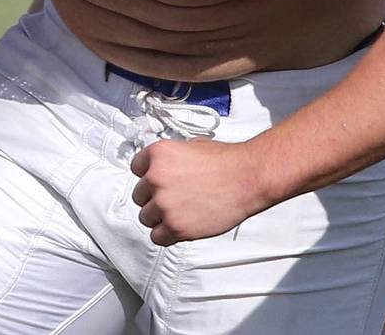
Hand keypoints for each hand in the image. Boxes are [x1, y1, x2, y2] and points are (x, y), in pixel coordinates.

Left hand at [130, 137, 269, 245]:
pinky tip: (181, 225)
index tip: (157, 181)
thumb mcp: (193, 146)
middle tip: (174, 197)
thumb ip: (171, 159)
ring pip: (146, 218)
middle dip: (154, 197)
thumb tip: (163, 168)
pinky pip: (157, 237)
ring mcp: (164, 204)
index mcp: (159, 154)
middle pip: (139, 195)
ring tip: (181, 212)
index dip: (148, 175)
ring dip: (160, 217)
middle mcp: (156, 178)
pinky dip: (167, 234)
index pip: (136, 168)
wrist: (247, 178)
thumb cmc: (227, 162)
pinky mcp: (175, 227)